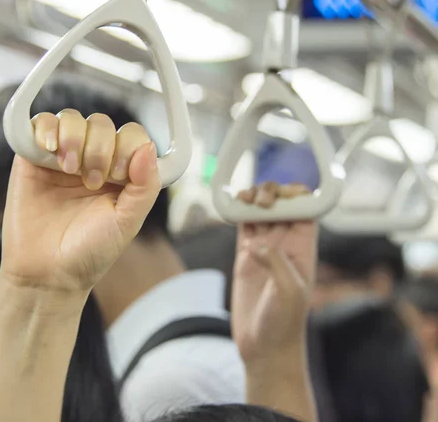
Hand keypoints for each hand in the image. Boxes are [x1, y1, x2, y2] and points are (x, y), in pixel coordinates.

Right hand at [1, 109, 160, 295]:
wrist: (47, 273)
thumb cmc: (90, 251)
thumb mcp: (128, 222)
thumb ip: (145, 186)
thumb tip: (149, 147)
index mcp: (121, 172)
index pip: (131, 135)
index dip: (127, 147)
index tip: (118, 176)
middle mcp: (92, 159)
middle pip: (102, 124)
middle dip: (100, 148)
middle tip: (92, 181)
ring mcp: (62, 157)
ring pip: (73, 118)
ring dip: (75, 138)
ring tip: (69, 169)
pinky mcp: (33, 158)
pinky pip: (40, 123)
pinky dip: (47, 128)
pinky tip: (51, 149)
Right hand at [231, 182, 317, 368]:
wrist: (264, 347)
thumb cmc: (285, 323)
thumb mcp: (289, 293)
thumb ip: (277, 263)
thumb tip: (258, 243)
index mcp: (304, 247)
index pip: (305, 209)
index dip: (297, 195)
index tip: (283, 194)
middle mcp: (285, 243)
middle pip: (281, 203)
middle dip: (272, 193)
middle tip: (260, 202)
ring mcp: (264, 247)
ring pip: (260, 210)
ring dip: (253, 198)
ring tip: (244, 200)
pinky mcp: (245, 255)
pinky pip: (242, 224)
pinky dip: (237, 212)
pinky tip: (233, 206)